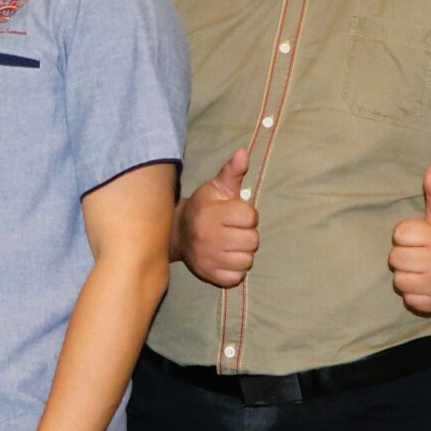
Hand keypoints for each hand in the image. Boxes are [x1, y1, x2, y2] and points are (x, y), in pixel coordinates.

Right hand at [172, 148, 256, 287]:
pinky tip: (226, 258)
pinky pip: (237, 277)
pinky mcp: (209, 275)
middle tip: (234, 230)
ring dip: (243, 253)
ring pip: (247, 260)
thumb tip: (244, 153)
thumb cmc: (204, 207)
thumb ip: (232, 172)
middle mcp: (209, 237)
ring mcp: (209, 258)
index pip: (251, 218)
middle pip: (253, 241)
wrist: (178, 234)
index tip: (235, 215)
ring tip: (231, 244)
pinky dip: (235, 270)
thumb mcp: (216, 187)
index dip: (247, 215)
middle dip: (247, 234)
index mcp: (212, 213)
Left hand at [387, 166, 430, 315]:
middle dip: (404, 256)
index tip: (418, 237)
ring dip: (407, 276)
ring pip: (400, 281)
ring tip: (421, 270)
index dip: (406, 235)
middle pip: (395, 258)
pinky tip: (426, 285)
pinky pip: (410, 300)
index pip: (400, 234)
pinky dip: (415, 295)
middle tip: (418, 255)